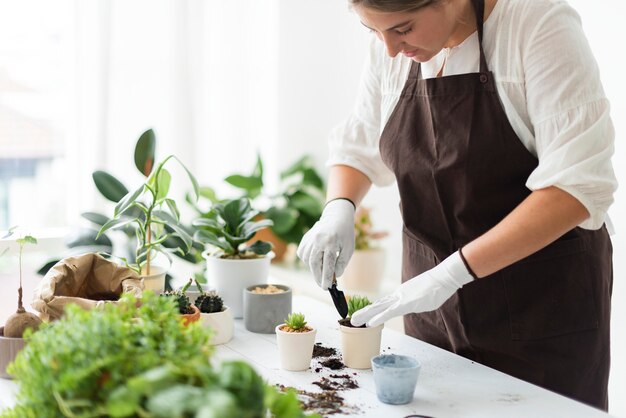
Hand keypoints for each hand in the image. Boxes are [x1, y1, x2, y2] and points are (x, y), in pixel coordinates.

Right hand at [297, 199, 354, 289]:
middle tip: (323, 285)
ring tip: (322, 271)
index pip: (328, 264)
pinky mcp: (305, 239)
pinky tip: (316, 260)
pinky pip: (303, 254)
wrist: (336, 216)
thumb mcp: (348, 248)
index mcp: (331, 242)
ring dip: (314, 269)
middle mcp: (318, 240)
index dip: (327, 278)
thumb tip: (335, 276)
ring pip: (307, 260)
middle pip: (314, 263)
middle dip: (318, 277)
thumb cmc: (345, 233)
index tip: (327, 287)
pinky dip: (308, 261)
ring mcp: (310, 238)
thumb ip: (342, 263)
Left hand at [351, 251, 473, 326]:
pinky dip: (379, 318)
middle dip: (364, 312)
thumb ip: (417, 302)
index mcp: (402, 294)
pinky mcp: (406, 303)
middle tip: (352, 320)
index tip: (364, 315)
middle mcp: (398, 296)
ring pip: (380, 308)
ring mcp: (401, 298)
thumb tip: (417, 304)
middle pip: (378, 305)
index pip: (385, 304)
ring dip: (366, 315)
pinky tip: (370, 323)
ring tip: (354, 321)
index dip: (373, 310)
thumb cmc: (437, 287)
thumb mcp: (424, 298)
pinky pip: (389, 312)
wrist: (444, 277)